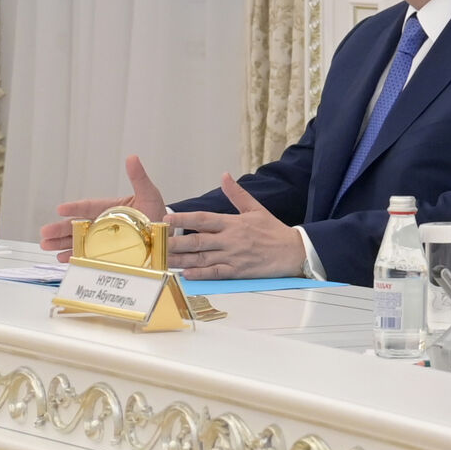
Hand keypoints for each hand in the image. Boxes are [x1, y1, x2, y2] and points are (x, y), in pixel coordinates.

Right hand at [38, 155, 166, 260]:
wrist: (166, 236)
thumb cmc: (156, 212)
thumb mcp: (149, 194)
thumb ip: (139, 178)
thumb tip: (132, 158)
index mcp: (110, 208)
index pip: (89, 207)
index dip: (75, 208)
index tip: (60, 209)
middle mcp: (103, 224)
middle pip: (77, 226)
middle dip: (60, 229)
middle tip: (44, 233)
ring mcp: (103, 239)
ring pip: (78, 240)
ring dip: (62, 243)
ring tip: (45, 246)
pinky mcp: (106, 253)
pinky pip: (88, 255)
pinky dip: (75, 257)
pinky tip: (62, 259)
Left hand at [164, 173, 304, 278]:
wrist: (293, 252)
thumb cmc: (272, 230)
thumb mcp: (255, 208)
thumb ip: (237, 193)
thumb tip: (224, 175)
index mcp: (232, 223)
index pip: (203, 219)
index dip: (183, 219)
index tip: (166, 219)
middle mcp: (230, 240)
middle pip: (197, 241)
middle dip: (175, 243)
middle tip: (157, 243)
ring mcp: (233, 257)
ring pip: (202, 259)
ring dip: (182, 260)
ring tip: (164, 260)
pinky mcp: (237, 272)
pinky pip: (215, 273)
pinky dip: (200, 274)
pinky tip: (186, 274)